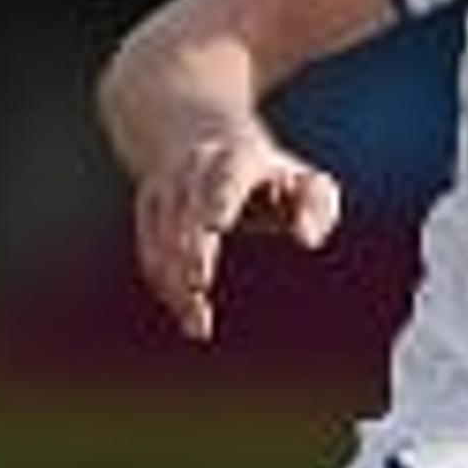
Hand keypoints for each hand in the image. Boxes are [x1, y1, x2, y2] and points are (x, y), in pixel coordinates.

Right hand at [135, 127, 341, 341]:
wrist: (212, 147)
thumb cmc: (276, 182)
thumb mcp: (308, 185)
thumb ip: (317, 205)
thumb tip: (307, 237)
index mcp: (241, 159)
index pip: (228, 173)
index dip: (220, 196)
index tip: (216, 224)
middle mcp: (198, 167)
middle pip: (188, 204)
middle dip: (191, 244)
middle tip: (199, 283)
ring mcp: (169, 185)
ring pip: (163, 230)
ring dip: (175, 275)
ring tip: (199, 320)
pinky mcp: (150, 206)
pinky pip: (150, 245)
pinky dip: (164, 281)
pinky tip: (186, 313)